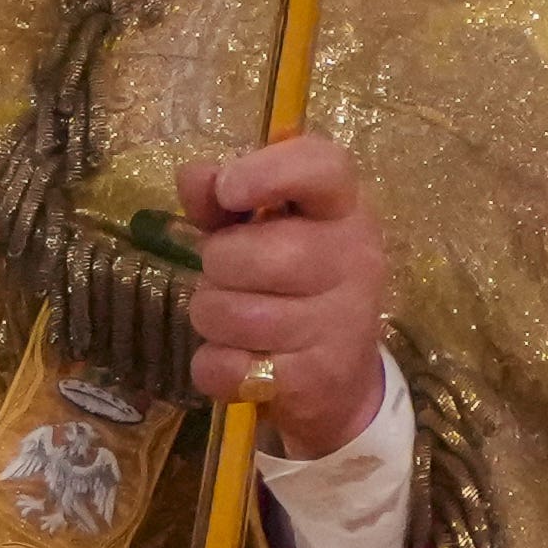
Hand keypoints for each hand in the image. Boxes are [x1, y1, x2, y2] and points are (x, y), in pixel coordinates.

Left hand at [179, 133, 390, 458]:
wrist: (340, 380)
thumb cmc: (294, 286)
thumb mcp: (263, 233)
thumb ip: (223, 202)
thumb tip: (193, 177)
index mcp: (344, 209)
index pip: (324, 167)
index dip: (267, 172)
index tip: (228, 190)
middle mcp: (355, 258)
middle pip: (254, 253)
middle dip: (216, 267)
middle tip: (226, 277)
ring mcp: (341, 321)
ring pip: (232, 315)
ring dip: (211, 317)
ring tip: (232, 318)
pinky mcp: (317, 377)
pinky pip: (228, 366)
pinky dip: (214, 367)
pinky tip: (238, 360)